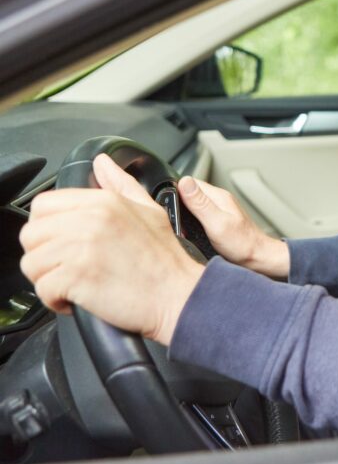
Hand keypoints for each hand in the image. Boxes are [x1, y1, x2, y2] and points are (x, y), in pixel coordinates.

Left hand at [19, 154, 203, 344]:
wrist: (179, 296)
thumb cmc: (166, 261)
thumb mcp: (149, 211)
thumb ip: (121, 184)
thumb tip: (102, 163)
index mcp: (104, 202)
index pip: (44, 205)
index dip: (48, 228)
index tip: (64, 243)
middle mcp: (90, 220)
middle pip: (31, 235)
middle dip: (45, 255)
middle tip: (70, 267)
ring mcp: (82, 247)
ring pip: (32, 263)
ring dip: (49, 279)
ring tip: (75, 284)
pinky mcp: (77, 276)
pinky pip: (43, 289)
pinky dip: (55, 300)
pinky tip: (76, 299)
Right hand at [177, 176, 288, 278]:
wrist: (258, 258)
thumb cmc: (242, 244)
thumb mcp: (217, 223)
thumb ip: (200, 203)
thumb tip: (185, 182)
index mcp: (218, 196)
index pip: (189, 183)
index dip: (175, 192)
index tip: (168, 207)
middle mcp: (218, 201)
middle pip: (189, 195)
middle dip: (178, 206)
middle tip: (177, 223)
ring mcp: (218, 211)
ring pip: (192, 207)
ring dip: (184, 217)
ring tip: (183, 230)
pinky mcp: (217, 222)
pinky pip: (198, 218)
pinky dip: (191, 226)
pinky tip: (191, 235)